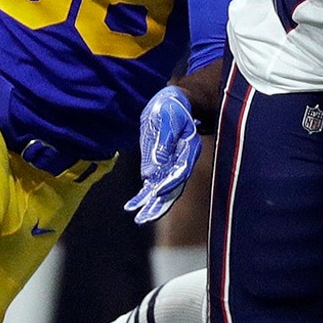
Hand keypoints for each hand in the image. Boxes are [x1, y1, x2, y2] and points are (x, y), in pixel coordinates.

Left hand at [124, 86, 202, 224]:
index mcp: (189, 148)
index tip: (157, 193)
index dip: (169, 183)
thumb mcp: (166, 121)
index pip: (180, 171)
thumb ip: (162, 144)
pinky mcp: (161, 166)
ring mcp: (172, 165)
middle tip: (144, 218)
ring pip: (163, 190)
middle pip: (172, 187)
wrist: (171, 104)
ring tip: (138, 218)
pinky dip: (145, 195)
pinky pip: (154, 184)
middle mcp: (182, 161)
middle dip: (158, 204)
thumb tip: (153, 171)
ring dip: (151, 204)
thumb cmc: (170, 109)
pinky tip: (134, 205)